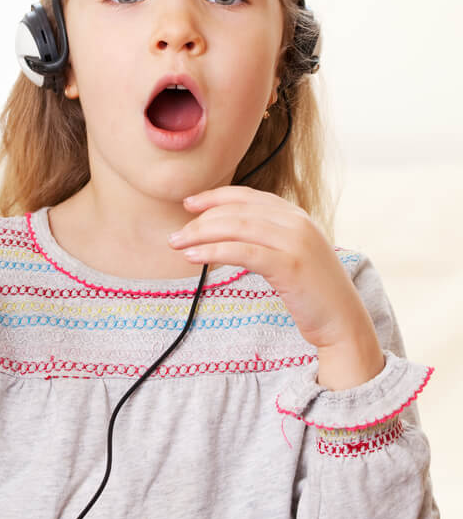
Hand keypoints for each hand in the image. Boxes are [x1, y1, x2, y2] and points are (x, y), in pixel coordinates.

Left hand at [168, 186, 376, 352]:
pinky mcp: (289, 265)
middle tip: (175, 236)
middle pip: (236, 211)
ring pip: (235, 227)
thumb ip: (268, 237)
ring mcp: (295, 241)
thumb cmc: (312, 292)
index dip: (214, 197)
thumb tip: (225, 232)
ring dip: (200, 234)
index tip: (189, 204)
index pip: (246, 196)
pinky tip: (194, 257)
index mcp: (295, 215)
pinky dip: (213, 251)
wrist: (344, 322)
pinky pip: (242, 251)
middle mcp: (296, 221)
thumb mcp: (292, 254)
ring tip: (177, 245)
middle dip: (200, 221)